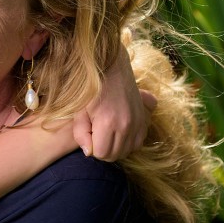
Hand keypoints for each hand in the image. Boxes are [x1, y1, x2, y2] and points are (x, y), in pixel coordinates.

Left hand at [72, 46, 156, 161]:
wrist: (112, 67)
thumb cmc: (90, 88)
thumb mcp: (79, 109)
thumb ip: (80, 133)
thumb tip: (88, 152)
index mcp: (107, 122)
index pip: (100, 153)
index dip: (92, 147)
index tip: (89, 134)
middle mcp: (126, 125)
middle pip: (114, 155)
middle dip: (103, 149)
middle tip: (96, 134)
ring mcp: (138, 122)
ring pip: (127, 151)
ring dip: (116, 147)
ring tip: (107, 133)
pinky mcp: (144, 119)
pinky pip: (138, 143)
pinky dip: (129, 142)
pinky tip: (119, 131)